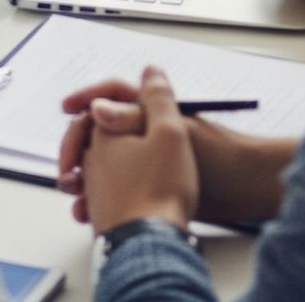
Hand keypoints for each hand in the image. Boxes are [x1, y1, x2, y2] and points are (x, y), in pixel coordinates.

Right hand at [57, 76, 289, 230]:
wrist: (238, 195)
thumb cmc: (212, 161)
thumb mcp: (172, 132)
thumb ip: (138, 112)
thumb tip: (108, 97)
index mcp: (154, 111)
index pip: (113, 93)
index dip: (88, 96)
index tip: (66, 107)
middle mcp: (149, 131)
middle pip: (101, 130)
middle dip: (79, 145)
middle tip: (66, 166)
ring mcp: (149, 159)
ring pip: (104, 161)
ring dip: (84, 174)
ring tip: (73, 190)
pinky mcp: (150, 186)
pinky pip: (113, 187)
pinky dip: (97, 196)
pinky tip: (88, 210)